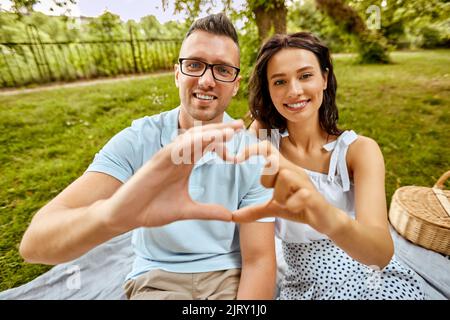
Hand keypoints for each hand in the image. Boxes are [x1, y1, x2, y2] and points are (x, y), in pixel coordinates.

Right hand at [103, 120, 243, 231]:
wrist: (127, 215)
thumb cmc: (153, 209)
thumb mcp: (187, 211)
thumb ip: (208, 211)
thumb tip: (230, 216)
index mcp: (184, 165)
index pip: (207, 147)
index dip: (223, 141)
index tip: (240, 138)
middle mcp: (177, 157)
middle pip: (201, 138)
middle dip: (220, 131)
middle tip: (239, 125)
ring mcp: (166, 158)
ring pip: (190, 140)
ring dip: (209, 134)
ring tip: (228, 131)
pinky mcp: (155, 162)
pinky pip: (175, 149)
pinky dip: (189, 144)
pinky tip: (204, 141)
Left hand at [232, 141, 335, 234]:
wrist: (326, 220)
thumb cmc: (300, 207)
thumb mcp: (273, 208)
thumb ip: (254, 210)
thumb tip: (233, 216)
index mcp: (284, 170)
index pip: (268, 149)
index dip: (252, 148)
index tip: (236, 157)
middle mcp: (294, 171)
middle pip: (273, 161)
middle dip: (267, 179)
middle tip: (274, 195)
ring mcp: (305, 182)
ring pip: (284, 176)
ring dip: (280, 195)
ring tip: (286, 204)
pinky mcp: (313, 196)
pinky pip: (298, 195)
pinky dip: (292, 205)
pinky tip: (296, 209)